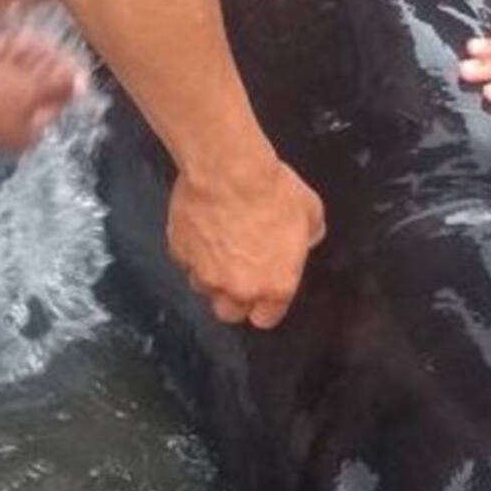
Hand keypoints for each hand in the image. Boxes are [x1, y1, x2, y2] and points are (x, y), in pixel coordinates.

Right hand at [0, 32, 86, 151]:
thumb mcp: (31, 88)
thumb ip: (59, 86)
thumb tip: (85, 86)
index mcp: (25, 137)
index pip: (52, 104)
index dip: (57, 76)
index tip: (57, 53)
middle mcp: (2, 135)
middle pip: (27, 94)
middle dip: (31, 65)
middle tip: (28, 43)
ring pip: (3, 84)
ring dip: (9, 60)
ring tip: (5, 42)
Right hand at [167, 159, 325, 328]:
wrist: (229, 171)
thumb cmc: (273, 192)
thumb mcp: (310, 213)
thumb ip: (308, 236)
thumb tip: (306, 238)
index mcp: (276, 286)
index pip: (266, 319)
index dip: (265, 306)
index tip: (265, 292)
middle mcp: (239, 288)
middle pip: (230, 313)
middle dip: (234, 299)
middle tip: (240, 273)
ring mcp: (205, 274)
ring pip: (204, 289)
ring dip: (211, 276)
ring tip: (218, 249)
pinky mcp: (180, 253)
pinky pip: (185, 261)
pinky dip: (191, 252)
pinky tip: (201, 231)